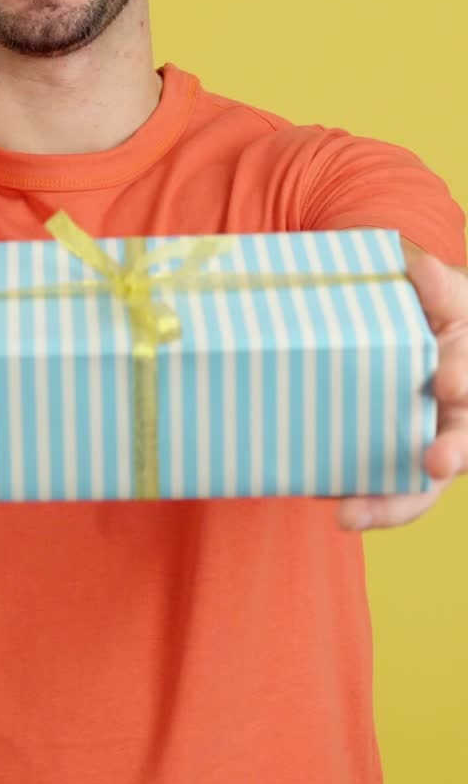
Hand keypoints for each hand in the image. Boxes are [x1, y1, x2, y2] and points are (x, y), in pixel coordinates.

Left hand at [338, 241, 467, 530]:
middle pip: (461, 447)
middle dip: (450, 454)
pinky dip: (359, 501)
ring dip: (389, 504)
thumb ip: (439, 288)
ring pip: (420, 487)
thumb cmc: (436, 315)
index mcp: (467, 376)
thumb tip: (423, 270)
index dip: (463, 381)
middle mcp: (457, 419)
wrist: (414, 331)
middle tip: (435, 462)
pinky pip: (381, 491)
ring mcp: (427, 447)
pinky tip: (329, 501)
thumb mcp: (447, 297)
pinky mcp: (391, 466)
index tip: (449, 381)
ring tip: (350, 513)